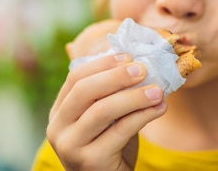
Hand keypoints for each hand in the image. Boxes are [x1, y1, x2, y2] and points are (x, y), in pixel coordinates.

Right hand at [46, 21, 166, 170]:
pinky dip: (142, 116)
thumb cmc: (110, 147)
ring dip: (134, 97)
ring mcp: (71, 146)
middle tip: (143, 69)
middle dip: (116, 76)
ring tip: (158, 91)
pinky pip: (119, 131)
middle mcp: (58, 128)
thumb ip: (114, 94)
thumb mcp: (106, 118)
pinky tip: (159, 108)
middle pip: (85, 91)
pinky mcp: (90, 161)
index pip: (76, 78)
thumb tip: (140, 63)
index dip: (102, 64)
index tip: (128, 56)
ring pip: (102, 111)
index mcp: (59, 112)